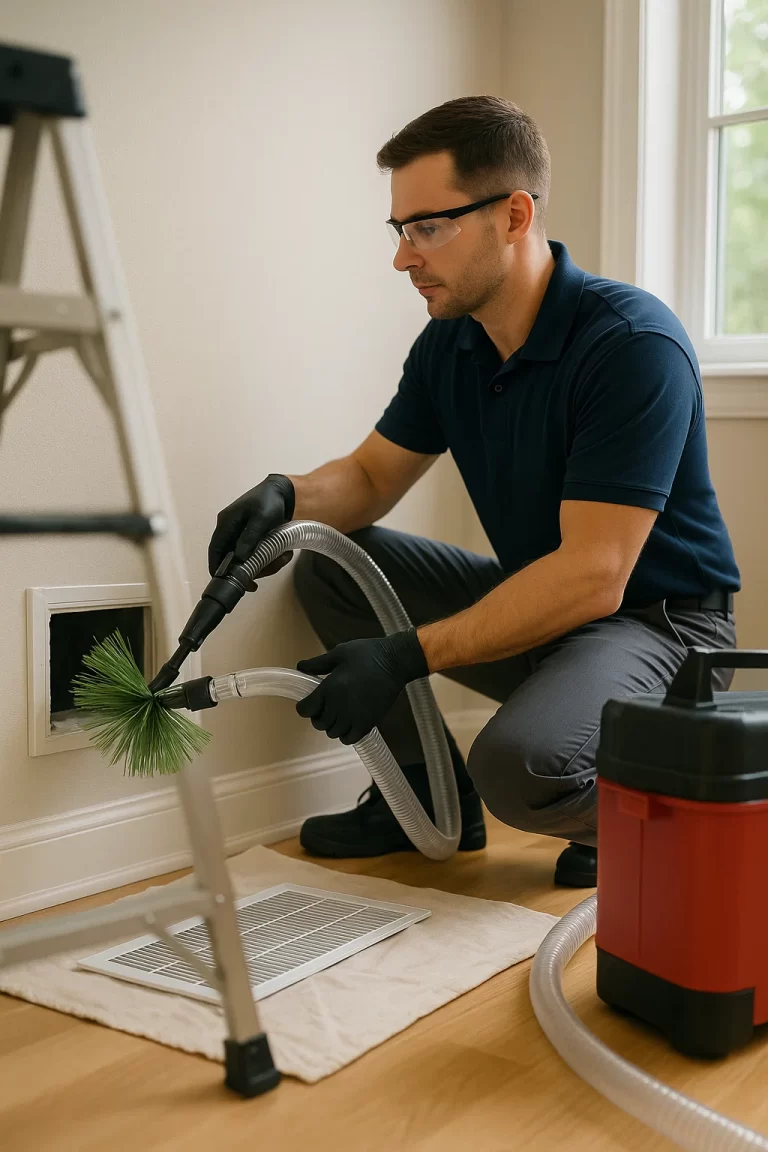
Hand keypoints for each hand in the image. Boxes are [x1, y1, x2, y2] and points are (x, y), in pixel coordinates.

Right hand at [208, 474, 294, 576]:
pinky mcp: (252, 538)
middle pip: (232, 558)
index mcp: (226, 523)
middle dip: (249, 569)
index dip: (217, 568)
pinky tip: (283, 554)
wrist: (284, 492)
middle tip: (266, 572)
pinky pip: (256, 554)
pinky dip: (269, 558)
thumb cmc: (270, 501)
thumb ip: (250, 538)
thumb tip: (239, 559)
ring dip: (264, 564)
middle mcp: (230, 530)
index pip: (215, 550)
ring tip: (282, 558)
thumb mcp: (261, 519)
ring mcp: (241, 535)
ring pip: (246, 559)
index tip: (225, 582)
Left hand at [295, 629, 428, 744]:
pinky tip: (348, 723)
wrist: (395, 662)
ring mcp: (354, 716)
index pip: (305, 710)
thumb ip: (318, 663)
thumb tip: (300, 667)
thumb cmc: (367, 654)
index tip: (309, 702)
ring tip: (338, 714)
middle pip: (318, 723)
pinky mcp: (368, 722)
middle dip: (318, 715)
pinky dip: (345, 734)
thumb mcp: (339, 653)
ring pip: (332, 732)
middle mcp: (339, 705)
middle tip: (325, 706)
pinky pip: (349, 738)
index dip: (304, 707)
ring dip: (332, 725)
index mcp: (329, 688)